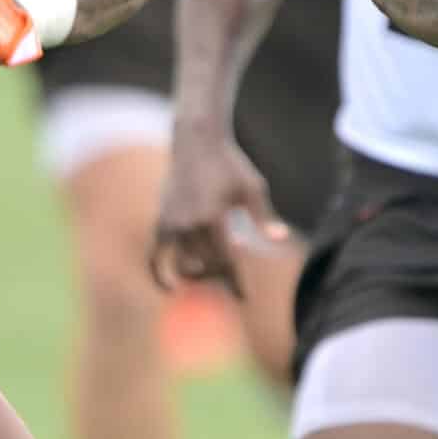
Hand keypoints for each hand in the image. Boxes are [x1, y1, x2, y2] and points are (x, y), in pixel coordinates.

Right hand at [151, 133, 286, 292]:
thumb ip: (264, 217)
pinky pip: (156, 256)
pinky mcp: (160, 220)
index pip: (225, 262)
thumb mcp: (252, 188)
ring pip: (183, 266)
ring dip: (198, 275)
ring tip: (210, 275)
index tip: (243, 298)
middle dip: (220, 277)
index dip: (235, 283)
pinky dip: (160, 275)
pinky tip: (170, 289)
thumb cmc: (230, 164)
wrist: (196, 141)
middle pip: (206, 266)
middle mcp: (189, 223)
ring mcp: (171, 223)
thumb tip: (281, 239)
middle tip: (231, 278)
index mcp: (213, 217)